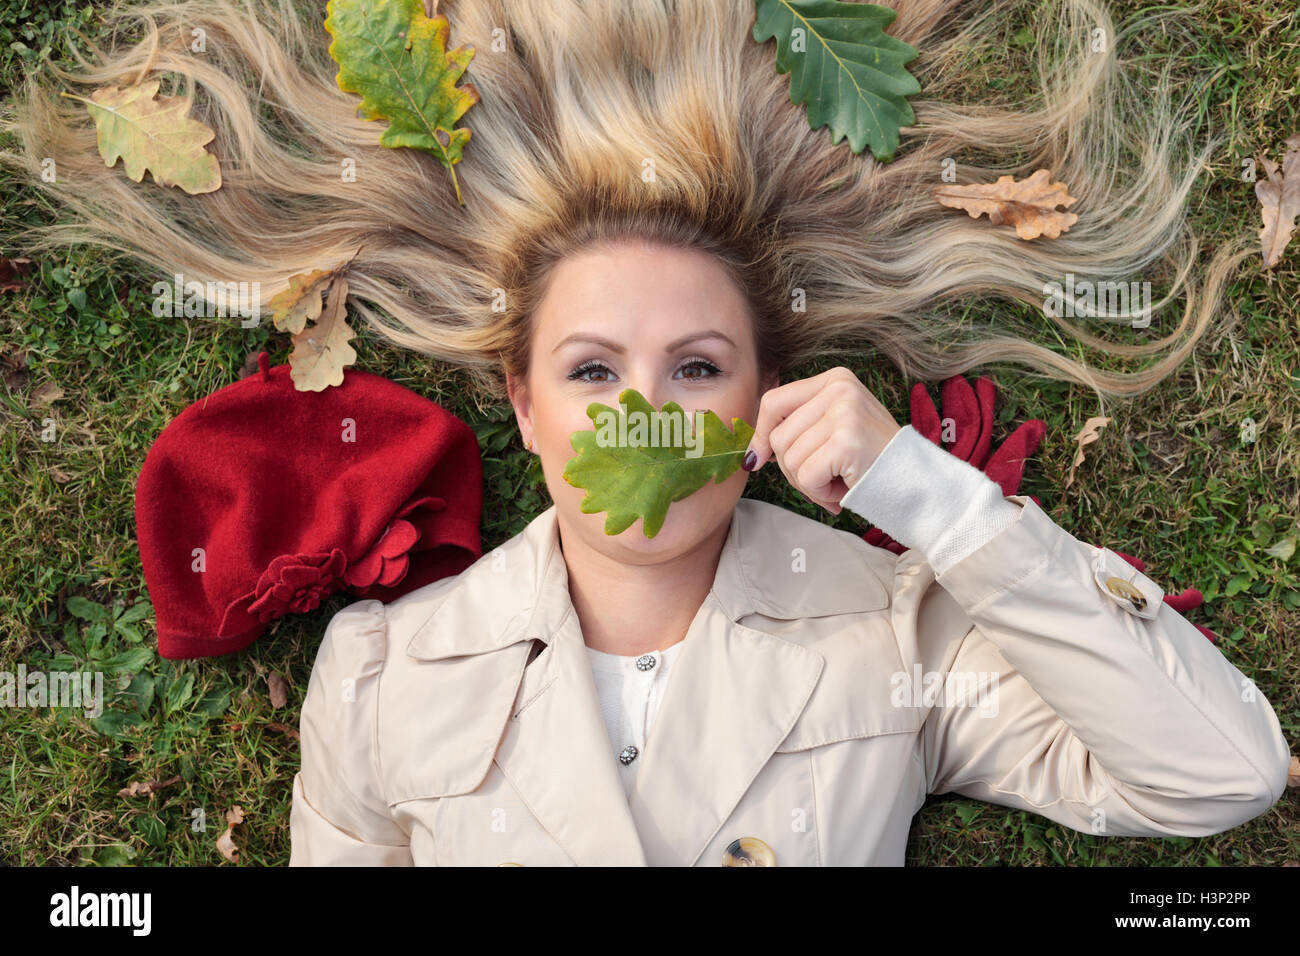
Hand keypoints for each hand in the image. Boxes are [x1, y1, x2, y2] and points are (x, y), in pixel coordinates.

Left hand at [742, 367, 900, 513]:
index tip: (759, 459)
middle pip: (779, 436)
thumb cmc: (872, 461)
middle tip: (824, 479)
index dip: (761, 434)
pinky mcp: (847, 440)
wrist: (919, 484)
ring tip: (839, 481)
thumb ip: (800, 427)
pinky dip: (819, 492)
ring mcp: (844, 412)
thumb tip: (752, 450)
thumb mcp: (835, 429)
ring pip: (789, 459)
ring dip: (809, 483)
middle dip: (793, 469)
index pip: (774, 401)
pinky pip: (805, 475)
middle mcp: (839, 388)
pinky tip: (843, 489)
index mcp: (835, 379)